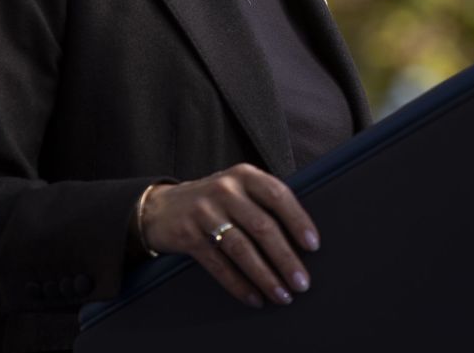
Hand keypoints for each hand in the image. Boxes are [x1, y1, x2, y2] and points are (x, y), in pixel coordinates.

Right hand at [138, 163, 318, 308]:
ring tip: (282, 295)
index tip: (313, 245)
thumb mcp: (237, 191)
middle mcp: (224, 190)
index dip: (298, 220)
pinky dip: (239, 285)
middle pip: (262, 226)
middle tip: (302, 282)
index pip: (277, 195)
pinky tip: (254, 298)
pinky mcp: (188, 235)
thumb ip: (264, 205)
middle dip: (285, 258)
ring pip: (241, 248)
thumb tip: (301, 242)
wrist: (160, 208)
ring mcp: (204, 211)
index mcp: (243, 176)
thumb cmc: (213, 202)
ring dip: (265, 276)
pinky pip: (219, 265)